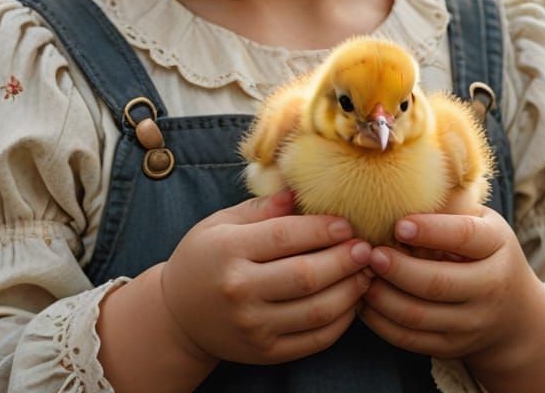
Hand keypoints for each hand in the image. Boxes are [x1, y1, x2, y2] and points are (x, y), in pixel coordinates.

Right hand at [161, 188, 373, 365]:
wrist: (178, 316)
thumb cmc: (204, 258)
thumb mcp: (221, 223)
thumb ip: (260, 208)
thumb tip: (299, 191)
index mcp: (228, 250)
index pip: (285, 237)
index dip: (322, 229)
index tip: (346, 223)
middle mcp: (240, 291)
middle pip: (306, 275)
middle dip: (344, 259)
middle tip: (366, 247)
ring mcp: (253, 326)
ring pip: (316, 311)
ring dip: (350, 291)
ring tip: (365, 272)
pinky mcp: (265, 353)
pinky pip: (314, 340)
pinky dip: (341, 322)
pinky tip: (350, 301)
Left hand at [357, 205, 544, 364]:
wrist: (515, 314)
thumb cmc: (485, 251)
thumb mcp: (480, 223)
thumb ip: (448, 210)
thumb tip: (396, 189)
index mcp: (496, 245)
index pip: (465, 236)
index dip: (430, 230)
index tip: (398, 225)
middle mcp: (490, 288)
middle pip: (438, 283)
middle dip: (397, 269)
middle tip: (369, 253)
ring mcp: (472, 323)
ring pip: (419, 316)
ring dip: (382, 296)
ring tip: (361, 274)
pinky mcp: (452, 347)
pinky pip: (410, 340)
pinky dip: (381, 322)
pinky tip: (364, 301)